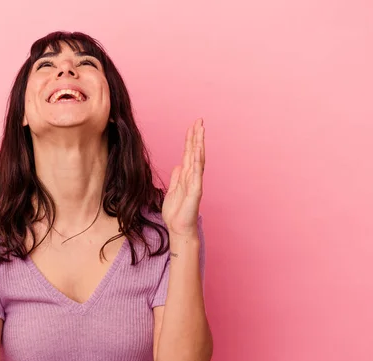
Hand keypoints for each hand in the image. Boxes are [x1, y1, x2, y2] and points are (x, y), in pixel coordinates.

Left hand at [162, 118, 204, 236]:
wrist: (178, 228)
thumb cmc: (176, 212)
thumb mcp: (172, 190)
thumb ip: (176, 177)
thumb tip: (178, 165)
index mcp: (186, 175)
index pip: (189, 153)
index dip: (190, 139)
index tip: (193, 125)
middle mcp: (192, 177)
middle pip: (195, 153)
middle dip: (197, 137)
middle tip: (199, 121)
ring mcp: (195, 183)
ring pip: (198, 160)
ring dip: (199, 145)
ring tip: (200, 131)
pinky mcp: (195, 191)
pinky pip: (197, 175)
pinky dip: (197, 163)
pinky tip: (198, 152)